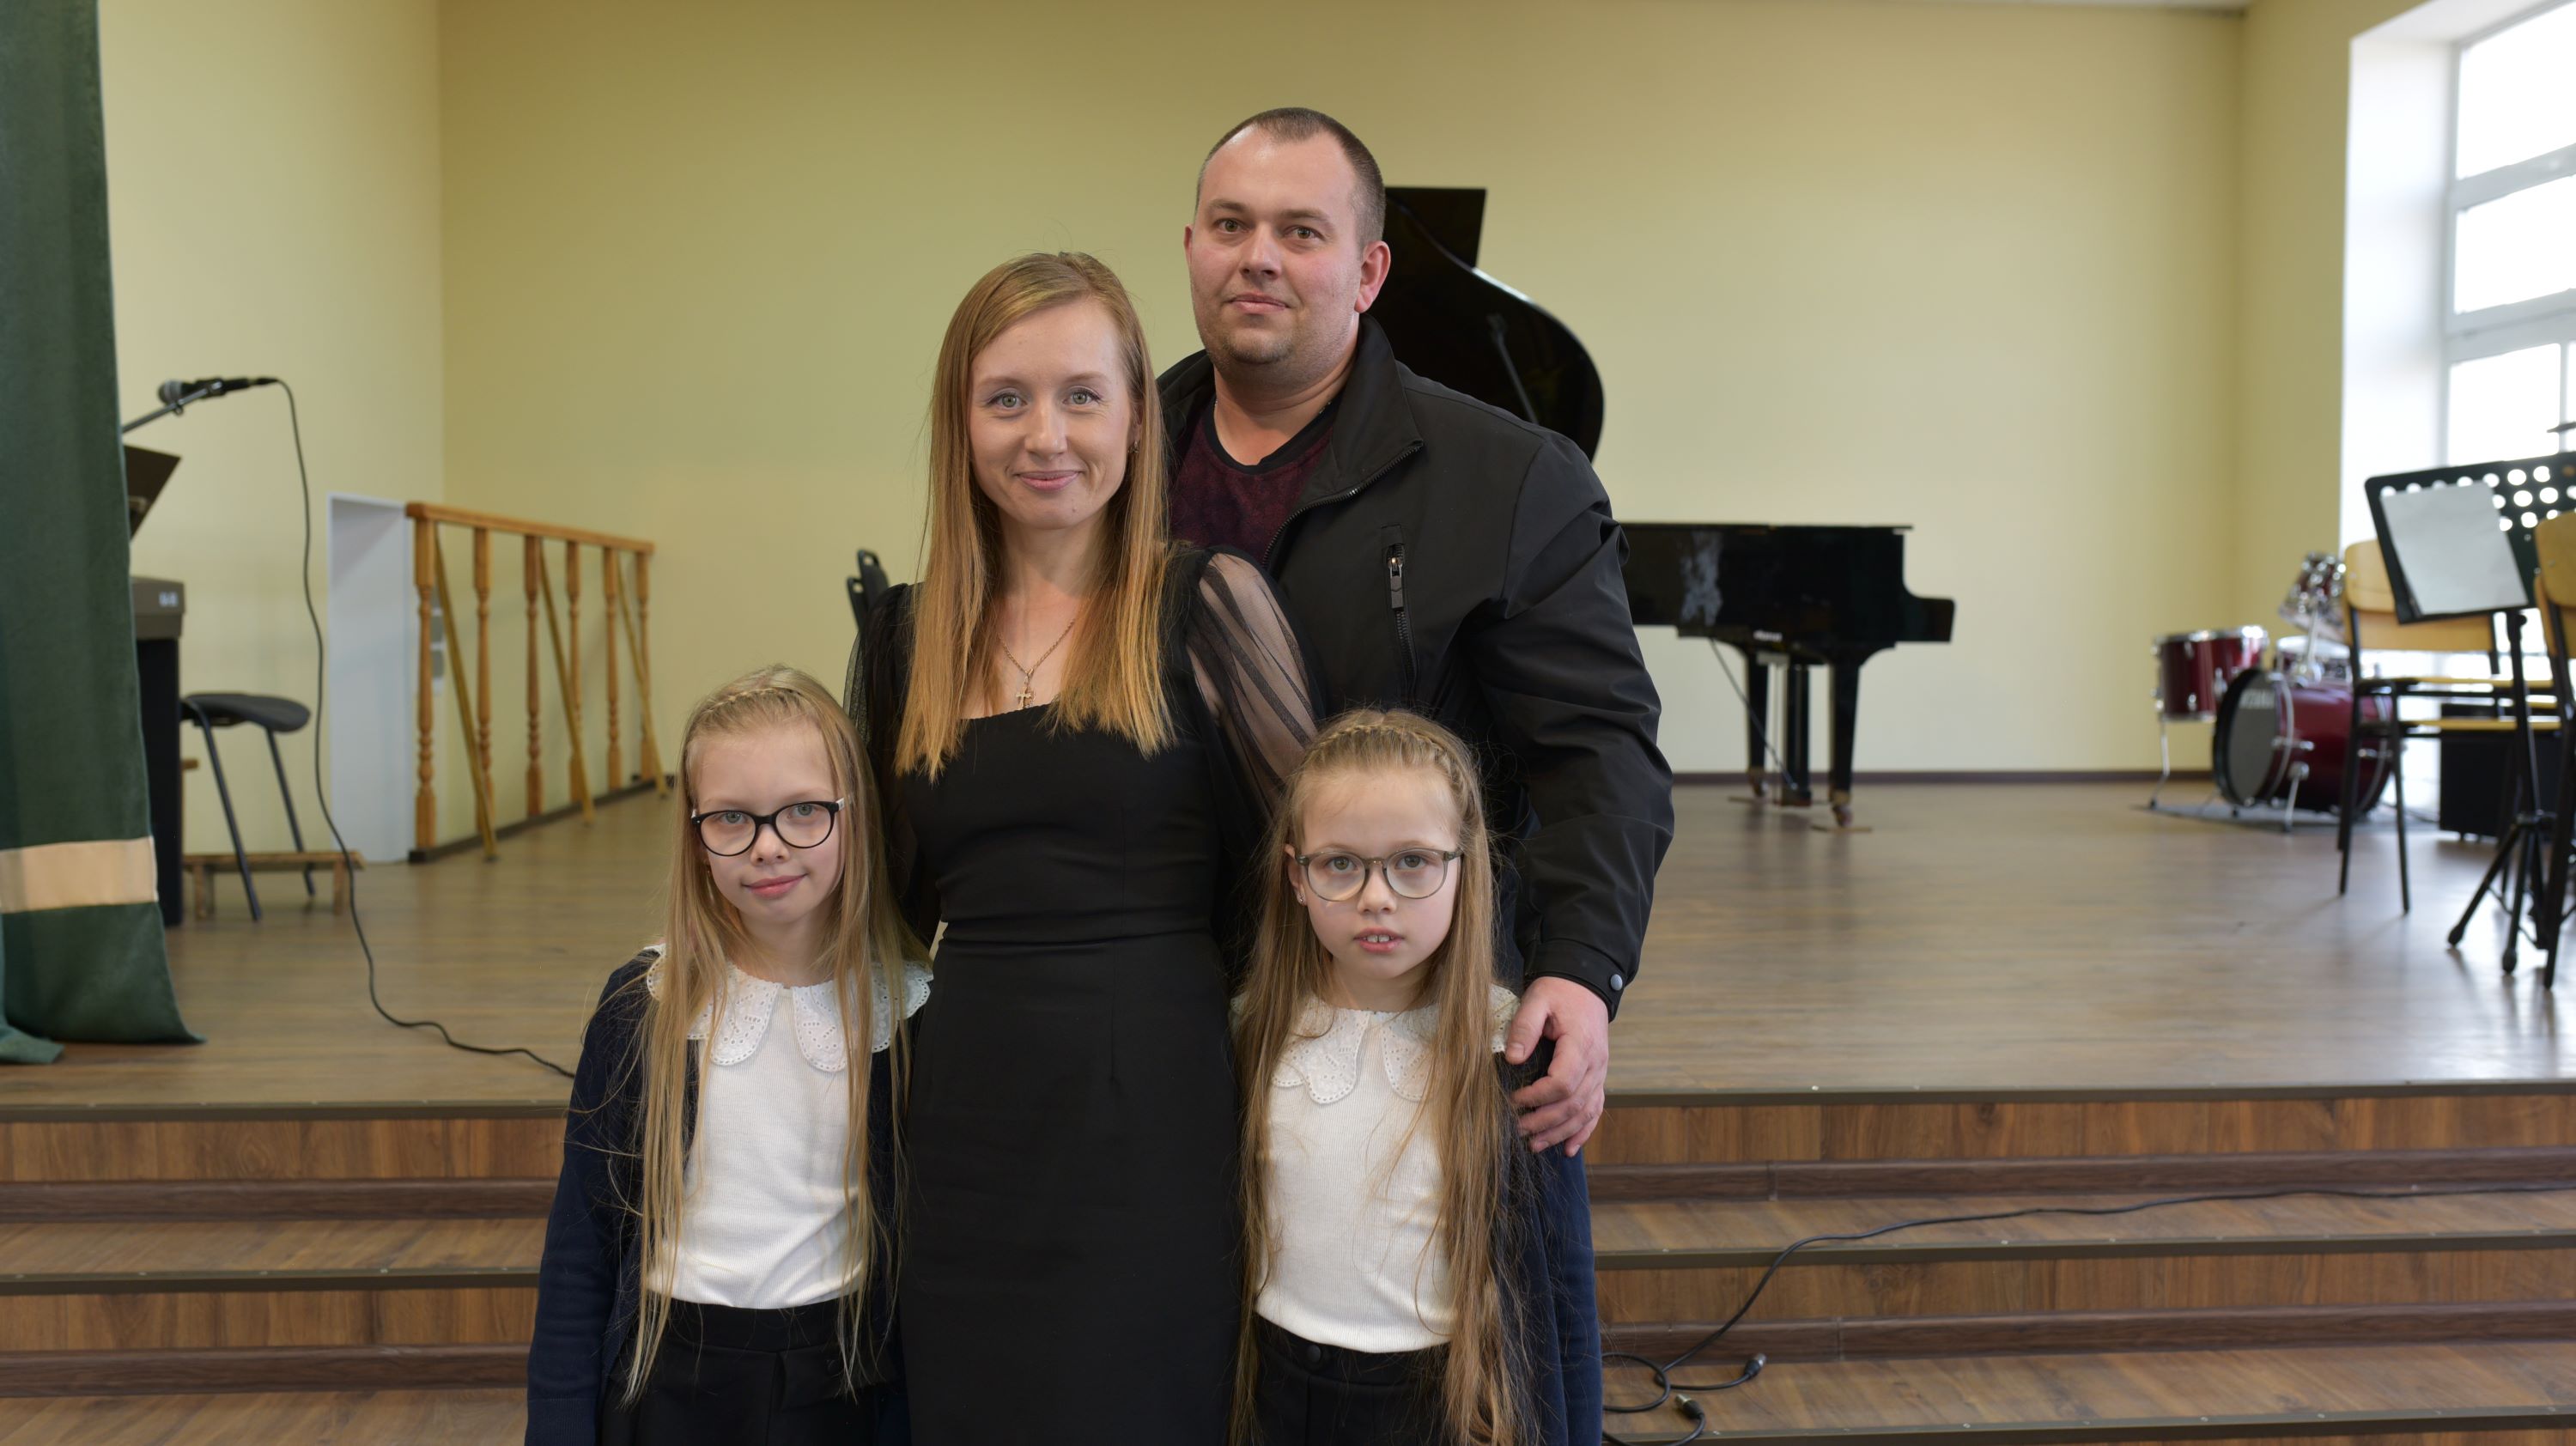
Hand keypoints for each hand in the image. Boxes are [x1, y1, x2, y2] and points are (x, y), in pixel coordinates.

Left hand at [1504, 976, 1610, 1155]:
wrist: (1584, 984)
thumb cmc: (1558, 991)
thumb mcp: (1537, 1000)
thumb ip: (1524, 1027)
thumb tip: (1512, 1058)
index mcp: (1581, 1045)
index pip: (1563, 1083)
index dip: (1538, 1097)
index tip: (1514, 1099)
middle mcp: (1596, 1063)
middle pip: (1574, 1104)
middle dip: (1545, 1121)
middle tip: (1518, 1129)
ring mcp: (1600, 1072)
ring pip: (1585, 1112)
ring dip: (1561, 1132)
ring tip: (1536, 1145)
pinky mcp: (1598, 1077)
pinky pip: (1596, 1109)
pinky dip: (1584, 1131)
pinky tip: (1570, 1148)